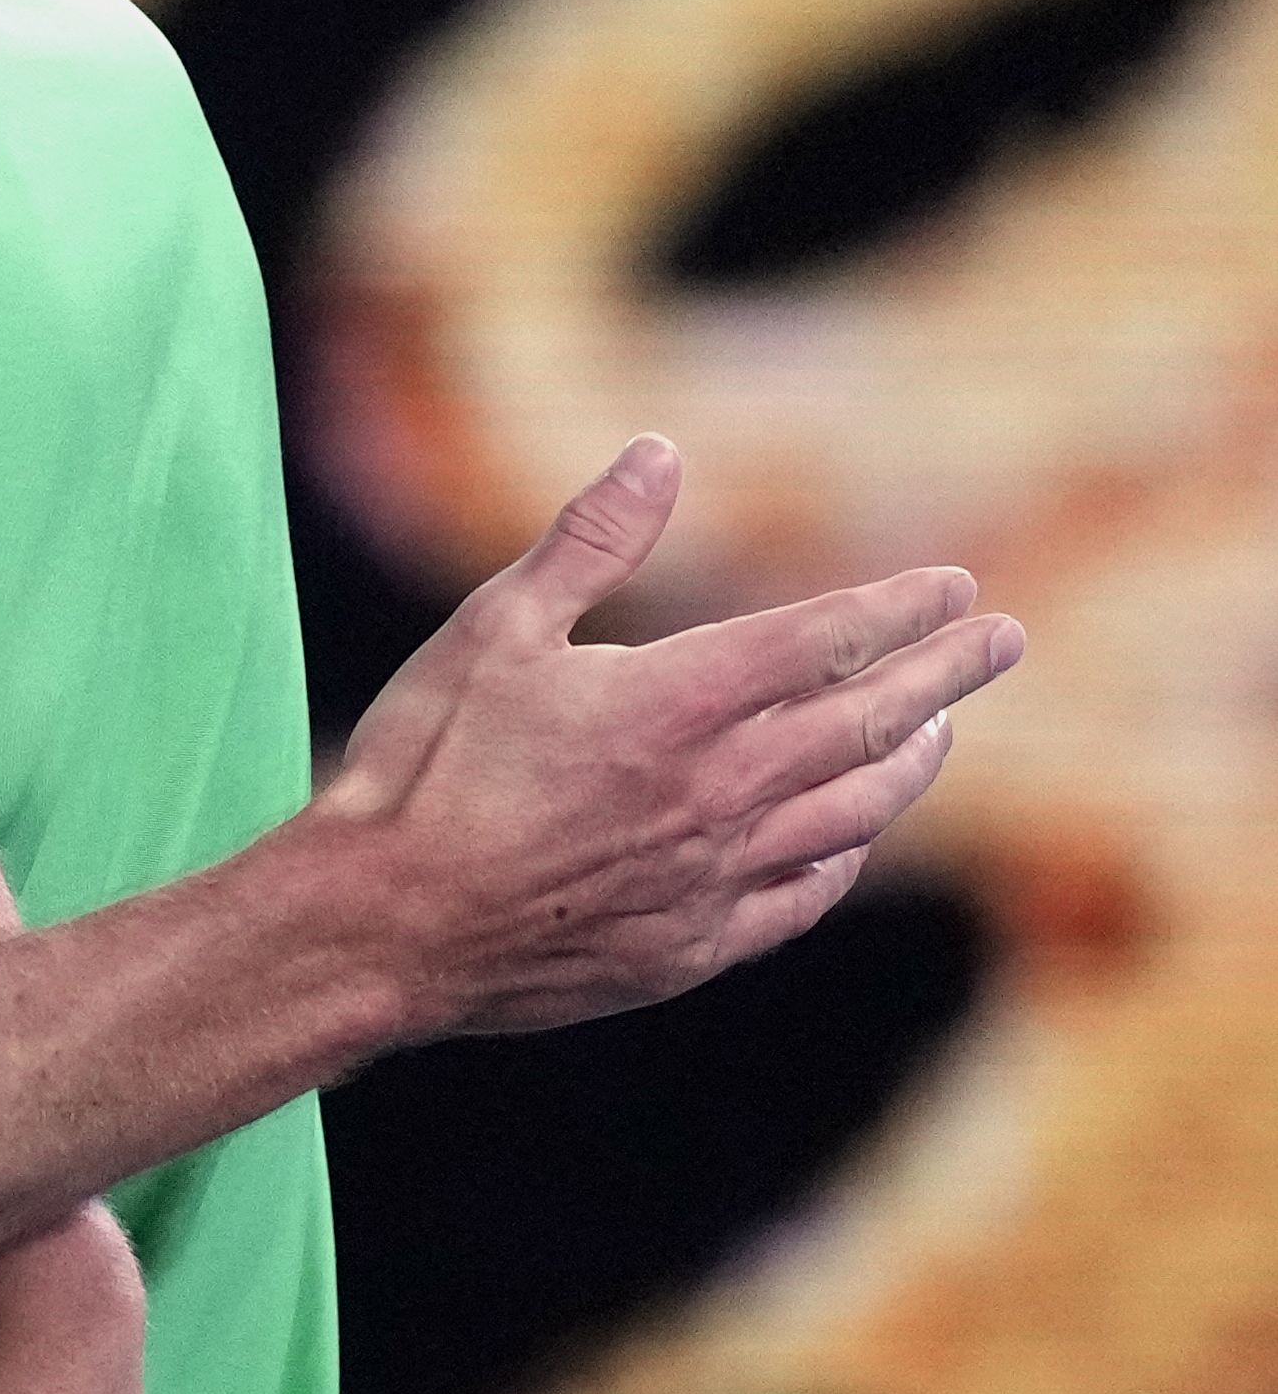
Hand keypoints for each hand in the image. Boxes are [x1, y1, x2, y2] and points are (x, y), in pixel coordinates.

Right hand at [315, 435, 1021, 1036]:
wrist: (391, 922)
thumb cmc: (429, 762)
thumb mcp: (495, 628)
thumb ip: (590, 541)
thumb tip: (658, 452)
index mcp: (676, 701)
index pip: (824, 641)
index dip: (897, 608)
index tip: (952, 585)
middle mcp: (720, 789)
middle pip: (868, 723)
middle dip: (944, 674)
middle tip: (1002, 641)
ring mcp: (718, 873)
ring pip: (855, 810)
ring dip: (914, 762)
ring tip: (942, 730)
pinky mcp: (697, 941)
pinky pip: (808, 893)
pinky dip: (847, 849)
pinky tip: (854, 832)